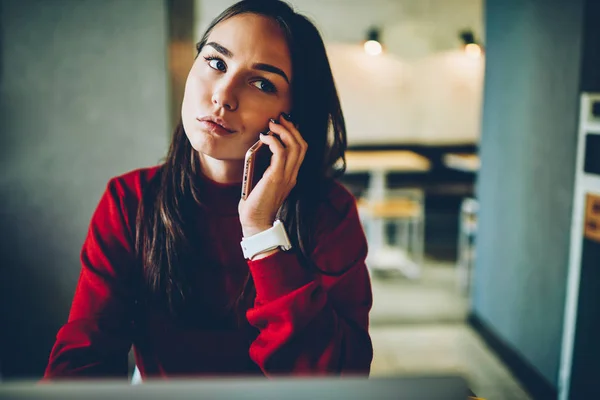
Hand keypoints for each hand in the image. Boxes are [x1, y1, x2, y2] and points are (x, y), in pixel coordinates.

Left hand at [239, 113, 306, 237]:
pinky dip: (273, 141)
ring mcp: (287, 176)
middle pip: (302, 144)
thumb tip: (258, 148)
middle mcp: (293, 174)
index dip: (295, 133)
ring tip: (272, 124)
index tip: (283, 123)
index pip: (301, 150)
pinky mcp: (277, 177)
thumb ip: (265, 167)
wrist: (255, 222)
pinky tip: (264, 138)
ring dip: (283, 131)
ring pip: (295, 146)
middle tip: (279, 118)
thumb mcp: (262, 181)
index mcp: (291, 175)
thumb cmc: (255, 203)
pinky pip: (281, 152)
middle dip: (291, 127)